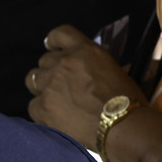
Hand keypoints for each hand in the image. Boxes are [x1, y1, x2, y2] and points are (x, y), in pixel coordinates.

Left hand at [27, 24, 143, 150]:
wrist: (124, 127)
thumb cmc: (128, 102)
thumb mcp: (117, 71)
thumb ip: (98, 65)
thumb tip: (97, 70)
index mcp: (85, 51)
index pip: (60, 34)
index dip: (54, 42)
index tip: (52, 47)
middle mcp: (64, 63)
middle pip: (44, 61)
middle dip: (52, 72)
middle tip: (65, 87)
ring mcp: (51, 85)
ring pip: (33, 81)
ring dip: (44, 89)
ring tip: (59, 103)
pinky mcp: (43, 107)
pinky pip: (33, 106)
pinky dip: (43, 112)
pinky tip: (58, 120)